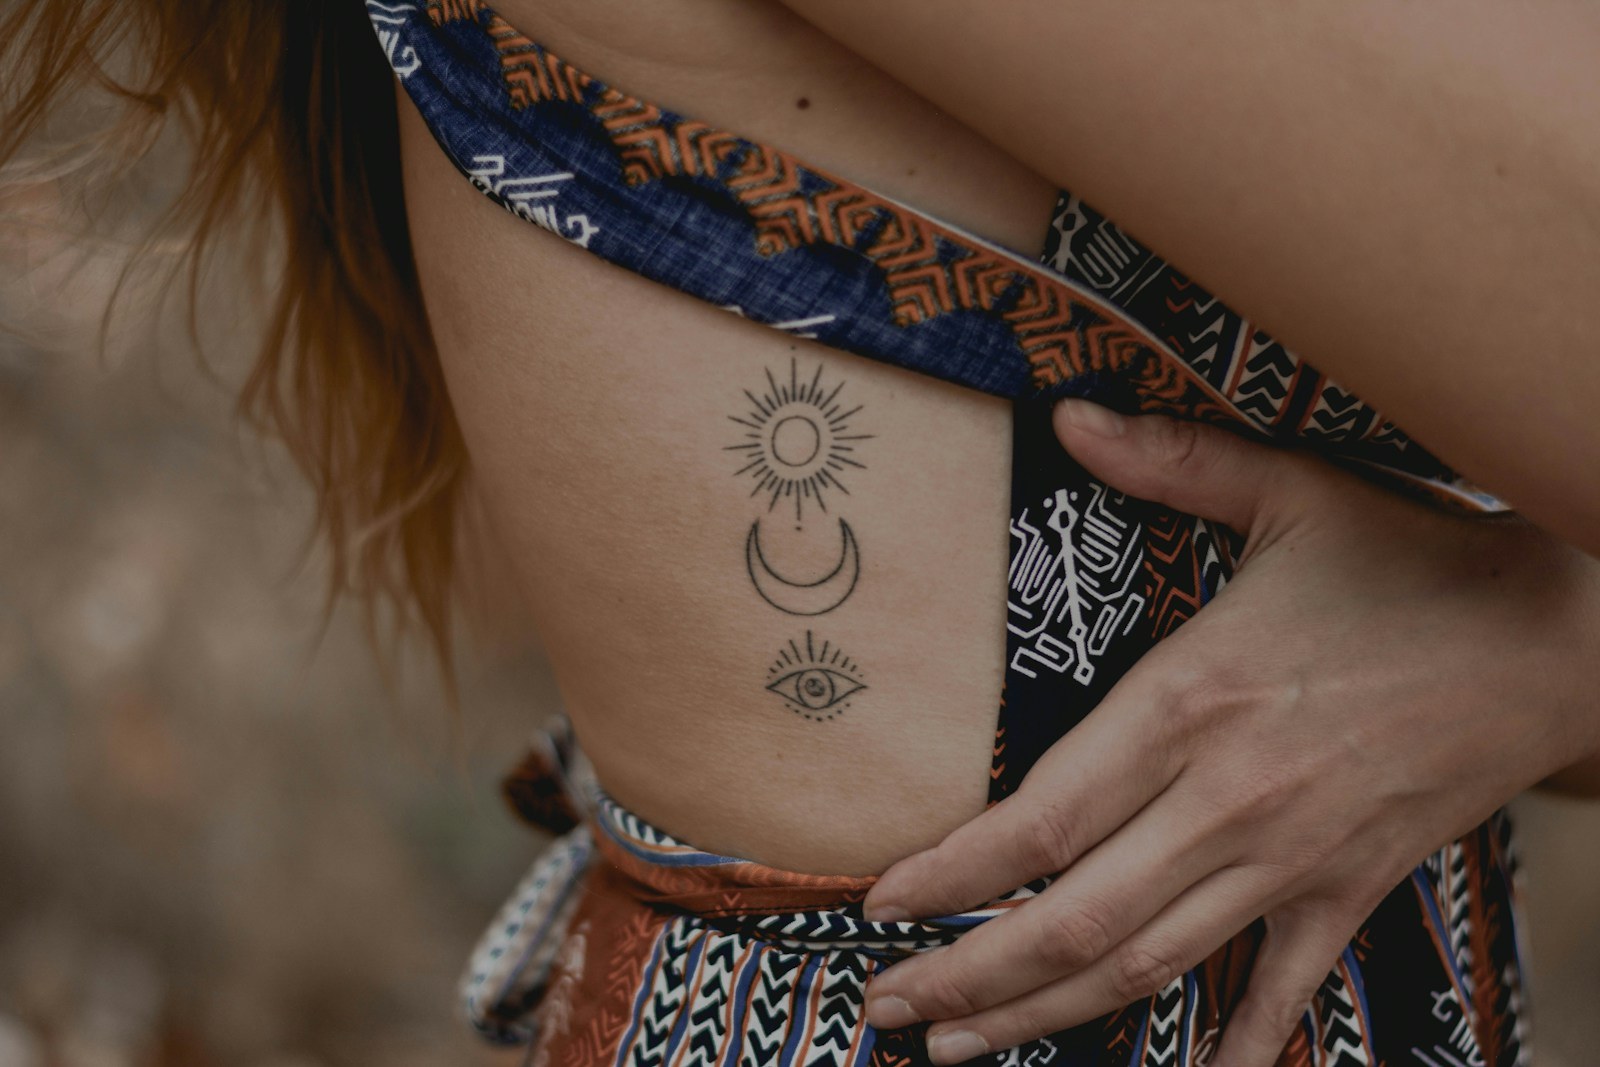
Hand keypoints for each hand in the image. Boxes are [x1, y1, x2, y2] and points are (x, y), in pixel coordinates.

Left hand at [860, 399, 1599, 1065]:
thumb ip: (1170, 460)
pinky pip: (1282, 991)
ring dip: (1047, 1016)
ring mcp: (1292, 858)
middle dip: (969, 974)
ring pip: (1150, 965)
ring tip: (962, 1049)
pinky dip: (1230, 1046)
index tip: (882, 902)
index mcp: (1191, 701)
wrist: (1560, 633)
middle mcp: (1228, 797)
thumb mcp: (1289, 492)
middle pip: (1074, 919)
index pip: (1043, 818)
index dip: (953, 872)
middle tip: (884, 1010)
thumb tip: (1068, 413)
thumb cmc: (1415, 559)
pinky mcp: (1352, 889)